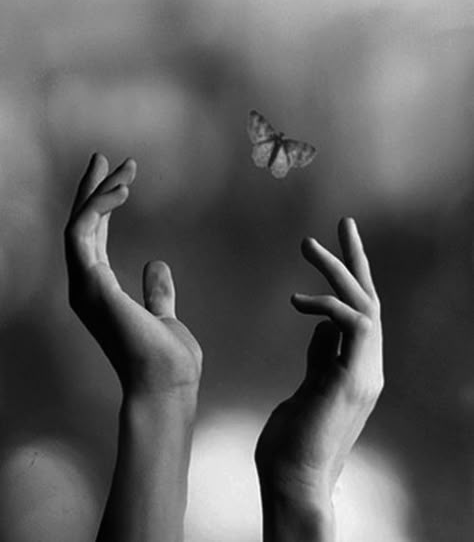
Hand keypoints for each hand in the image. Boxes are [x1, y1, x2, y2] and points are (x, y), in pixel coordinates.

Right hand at [64, 153, 201, 400]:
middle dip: (92, 189)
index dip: (103, 207)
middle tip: (105, 158)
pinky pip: (83, 233)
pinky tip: (122, 189)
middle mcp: (86, 286)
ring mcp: (84, 286)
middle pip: (82, 226)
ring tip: (123, 167)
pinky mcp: (91, 284)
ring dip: (98, 191)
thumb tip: (157, 265)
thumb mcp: (163, 314)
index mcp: (100, 290)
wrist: (167, 385)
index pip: (96, 239)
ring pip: (78, 224)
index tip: (120, 180)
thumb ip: (157, 291)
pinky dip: (98, 207)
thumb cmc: (165, 359)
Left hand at [255, 218, 382, 514]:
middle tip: (344, 221)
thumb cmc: (293, 441)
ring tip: (308, 244)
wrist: (295, 482)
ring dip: (338, 269)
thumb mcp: (308, 387)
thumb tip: (320, 327)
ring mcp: (365, 373)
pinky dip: (327, 305)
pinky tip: (297, 300)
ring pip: (365, 303)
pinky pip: (353, 325)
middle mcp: (368, 366)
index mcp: (356, 366)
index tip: (333, 248)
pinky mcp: (354, 380)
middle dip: (356, 258)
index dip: (349, 276)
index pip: (359, 310)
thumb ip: (320, 357)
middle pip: (370, 298)